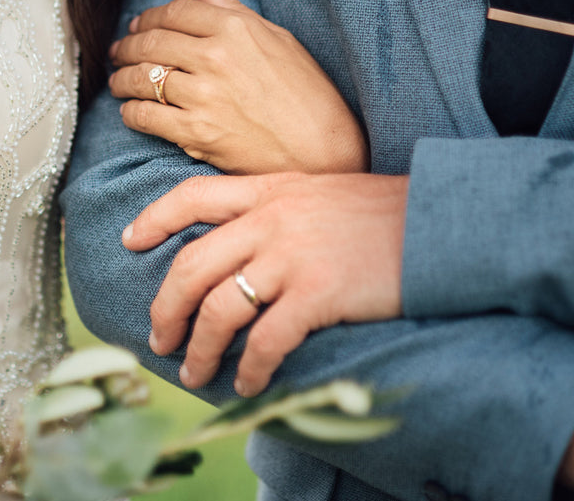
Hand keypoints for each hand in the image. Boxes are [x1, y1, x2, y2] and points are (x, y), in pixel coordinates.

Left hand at [108, 0, 367, 175]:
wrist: (323, 150)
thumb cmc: (306, 92)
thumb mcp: (275, 38)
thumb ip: (229, 6)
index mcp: (236, 28)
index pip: (175, 12)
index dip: (148, 18)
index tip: (138, 26)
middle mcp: (216, 57)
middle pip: (151, 42)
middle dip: (127, 47)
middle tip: (118, 53)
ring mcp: (204, 95)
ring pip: (142, 78)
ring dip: (122, 79)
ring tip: (118, 81)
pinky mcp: (196, 132)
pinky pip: (146, 116)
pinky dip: (131, 112)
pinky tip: (130, 111)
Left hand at [125, 171, 406, 396]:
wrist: (444, 220)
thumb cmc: (387, 213)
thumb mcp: (321, 193)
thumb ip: (280, 208)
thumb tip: (245, 242)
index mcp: (269, 190)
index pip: (192, 196)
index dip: (154, 219)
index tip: (129, 241)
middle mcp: (271, 220)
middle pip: (191, 265)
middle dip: (165, 308)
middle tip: (157, 338)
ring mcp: (293, 256)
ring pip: (219, 308)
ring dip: (199, 348)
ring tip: (194, 373)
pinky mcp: (320, 292)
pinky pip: (267, 339)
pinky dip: (250, 368)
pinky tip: (247, 383)